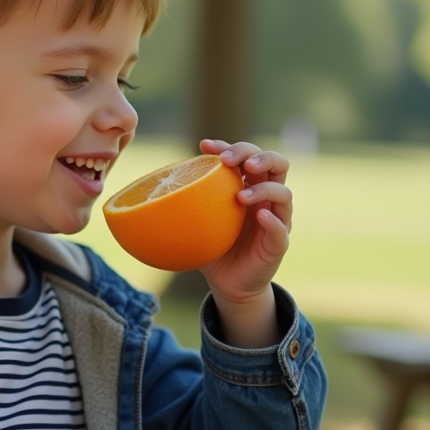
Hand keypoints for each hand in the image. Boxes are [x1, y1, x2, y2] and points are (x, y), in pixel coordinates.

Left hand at [197, 139, 292, 311]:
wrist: (229, 283)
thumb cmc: (214, 246)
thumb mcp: (197, 221)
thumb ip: (184, 203)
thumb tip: (146, 191)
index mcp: (249, 185)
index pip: (248, 155)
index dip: (229, 146)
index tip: (205, 146)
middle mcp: (266, 198)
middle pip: (276, 163)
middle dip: (255, 156)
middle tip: (230, 162)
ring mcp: (276, 219)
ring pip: (283, 193)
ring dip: (262, 189)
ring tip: (240, 196)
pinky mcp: (278, 243)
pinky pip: (281, 229)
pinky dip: (272, 220)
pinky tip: (260, 216)